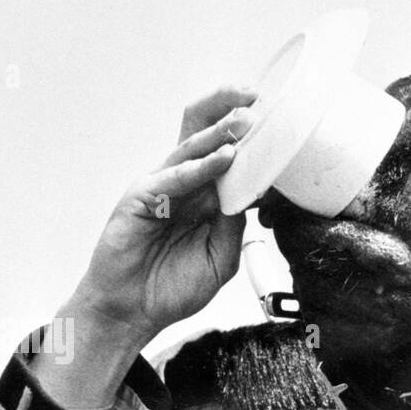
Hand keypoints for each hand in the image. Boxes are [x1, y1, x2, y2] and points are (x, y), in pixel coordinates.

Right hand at [63, 85, 258, 347]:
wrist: (133, 312)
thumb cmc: (171, 288)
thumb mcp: (220, 259)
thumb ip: (234, 226)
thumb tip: (254, 196)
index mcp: (203, 198)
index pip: (228, 157)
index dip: (249, 140)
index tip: (278, 122)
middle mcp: (183, 186)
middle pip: (204, 136)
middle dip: (229, 112)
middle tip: (257, 98)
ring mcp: (161, 188)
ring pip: (190, 149)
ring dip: (219, 133)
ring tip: (245, 120)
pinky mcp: (140, 198)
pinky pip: (173, 177)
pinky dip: (199, 167)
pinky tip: (222, 160)